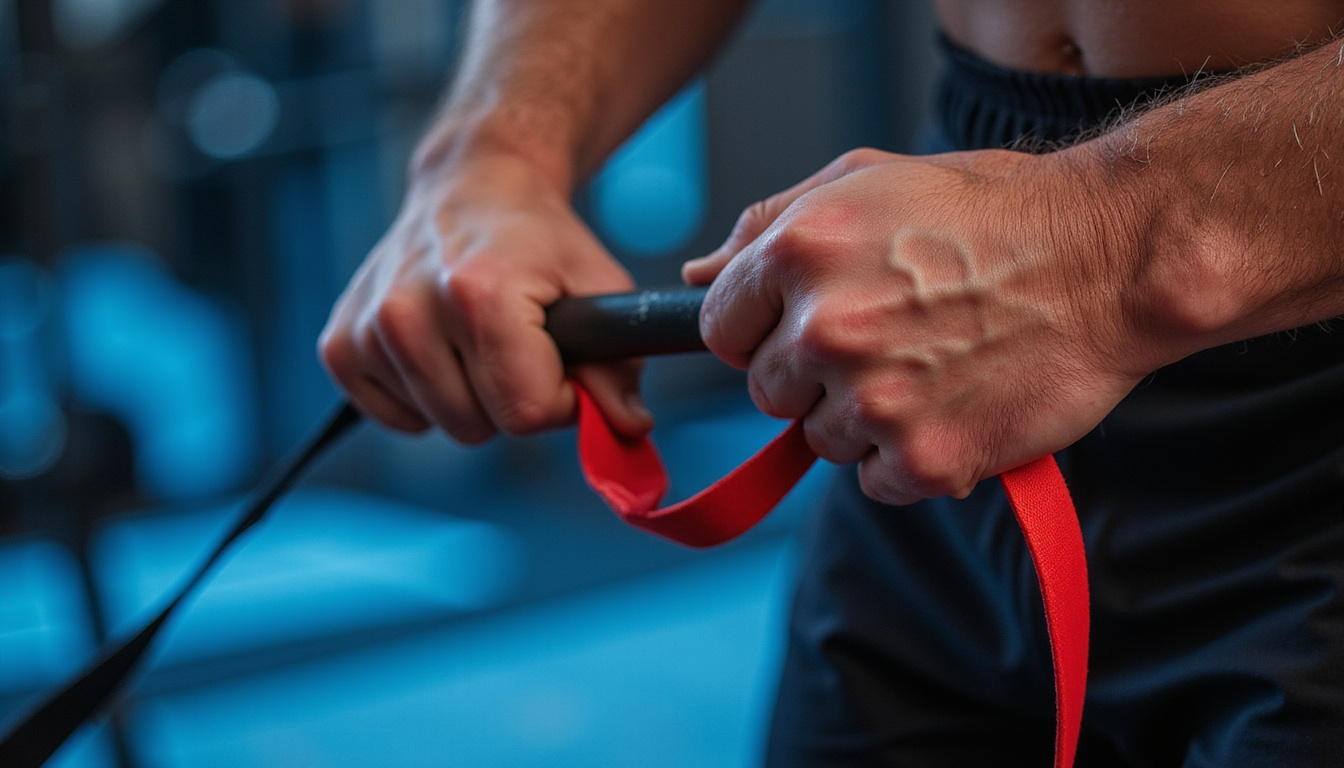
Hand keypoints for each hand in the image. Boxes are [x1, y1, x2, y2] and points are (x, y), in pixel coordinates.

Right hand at [319, 147, 653, 442]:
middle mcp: (410, 309)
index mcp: (479, 292)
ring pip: (439, 426)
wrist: (474, 187)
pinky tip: (439, 349)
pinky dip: (424, 398)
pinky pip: (395, 419)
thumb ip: (616, 366)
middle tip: (519, 345)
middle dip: (513, 398)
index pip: (526, 411)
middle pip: (478, 426)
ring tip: (477, 339)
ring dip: (470, 398)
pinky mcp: (340, 345)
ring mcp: (369, 328)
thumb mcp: (598, 288)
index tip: (562, 362)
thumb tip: (628, 429)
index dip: (559, 400)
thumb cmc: (539, 239)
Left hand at [684, 148, 1150, 504]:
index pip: (719, 328)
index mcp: (799, 250)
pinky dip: (909, 457)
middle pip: (766, 391)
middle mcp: (824, 328)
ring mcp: (873, 400)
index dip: (762, 329)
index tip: (806, 323)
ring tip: (935, 364)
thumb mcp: (868, 181)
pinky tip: (955, 405)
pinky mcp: (923, 459)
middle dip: (813, 373)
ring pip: (820, 440)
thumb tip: (694, 274)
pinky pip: (874, 481)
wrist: (1110, 259)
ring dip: (865, 416)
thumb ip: (769, 225)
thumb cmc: (991, 214)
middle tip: (890, 337)